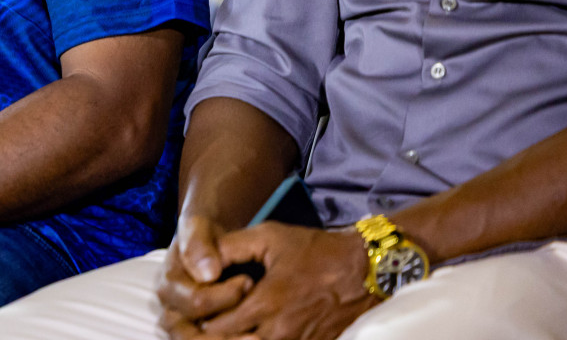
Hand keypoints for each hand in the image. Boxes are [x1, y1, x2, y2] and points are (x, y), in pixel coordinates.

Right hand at [158, 215, 253, 337]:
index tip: (248, 281)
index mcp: (169, 284)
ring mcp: (183, 324)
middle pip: (190, 335)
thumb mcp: (197, 226)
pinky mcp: (198, 331)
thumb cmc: (202, 233)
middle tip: (257, 335)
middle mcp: (172, 308)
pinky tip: (254, 339)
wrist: (207, 240)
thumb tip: (208, 273)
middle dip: (225, 336)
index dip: (225, 296)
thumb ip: (198, 244)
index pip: (195, 302)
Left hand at [197, 223, 376, 339]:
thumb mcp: (268, 236)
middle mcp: (281, 331)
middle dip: (214, 331)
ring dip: (238, 338)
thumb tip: (201, 264)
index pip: (215, 326)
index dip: (203, 316)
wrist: (366, 269)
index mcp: (266, 303)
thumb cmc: (315, 250)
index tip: (203, 303)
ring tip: (233, 322)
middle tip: (211, 315)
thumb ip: (230, 248)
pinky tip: (256, 329)